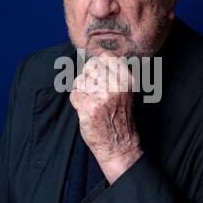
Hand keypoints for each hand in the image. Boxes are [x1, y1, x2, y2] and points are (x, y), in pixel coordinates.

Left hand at [70, 52, 142, 183]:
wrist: (120, 145)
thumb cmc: (120, 117)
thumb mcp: (126, 92)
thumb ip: (115, 75)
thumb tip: (96, 58)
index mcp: (127, 80)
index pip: (107, 57)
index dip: (98, 63)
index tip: (97, 73)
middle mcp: (116, 85)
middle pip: (91, 66)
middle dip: (88, 77)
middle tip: (94, 91)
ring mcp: (101, 96)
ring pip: (80, 81)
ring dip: (82, 91)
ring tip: (93, 103)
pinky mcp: (88, 107)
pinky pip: (74, 95)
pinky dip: (77, 103)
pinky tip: (88, 111)